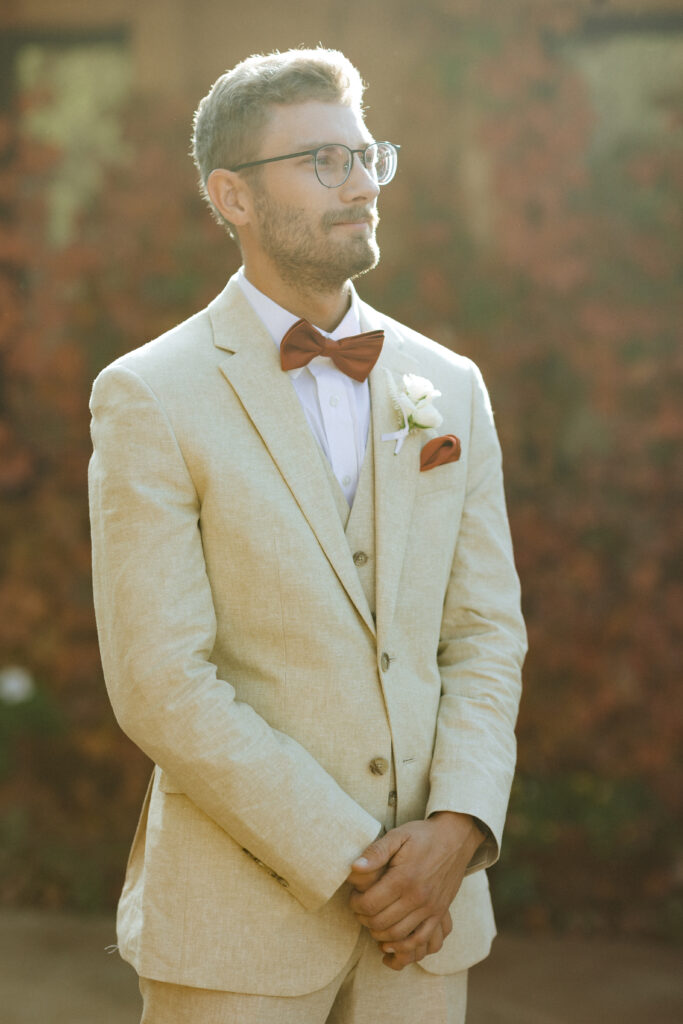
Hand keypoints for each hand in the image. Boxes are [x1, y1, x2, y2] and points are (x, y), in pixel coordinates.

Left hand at [347, 813, 483, 969]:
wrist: (455, 838)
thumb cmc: (422, 836)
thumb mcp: (398, 835)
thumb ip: (375, 852)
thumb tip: (355, 868)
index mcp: (404, 877)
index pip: (369, 904)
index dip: (355, 904)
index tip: (354, 896)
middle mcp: (418, 897)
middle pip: (380, 923)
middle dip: (363, 919)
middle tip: (360, 909)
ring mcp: (431, 908)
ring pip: (397, 935)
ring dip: (379, 934)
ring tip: (372, 921)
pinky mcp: (439, 913)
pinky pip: (420, 940)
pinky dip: (403, 947)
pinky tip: (390, 942)